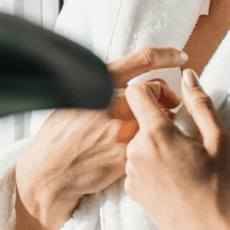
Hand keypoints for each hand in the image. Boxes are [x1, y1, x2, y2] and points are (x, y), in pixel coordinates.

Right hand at [14, 47, 184, 229]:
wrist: (48, 174)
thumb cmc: (59, 136)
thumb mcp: (74, 98)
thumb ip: (102, 86)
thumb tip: (129, 80)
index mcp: (100, 82)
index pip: (143, 59)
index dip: (167, 54)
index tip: (181, 56)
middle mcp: (113, 101)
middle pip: (156, 89)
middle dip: (166, 96)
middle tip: (170, 103)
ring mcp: (121, 128)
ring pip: (159, 117)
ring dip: (160, 122)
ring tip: (153, 130)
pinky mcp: (127, 154)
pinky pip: (151, 143)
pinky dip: (152, 145)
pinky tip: (145, 151)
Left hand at [124, 69, 229, 229]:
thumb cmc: (219, 185)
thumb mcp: (219, 138)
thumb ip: (200, 102)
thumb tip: (187, 76)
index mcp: (157, 134)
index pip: (136, 91)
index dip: (154, 88)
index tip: (173, 103)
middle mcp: (136, 152)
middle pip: (138, 116)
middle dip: (159, 117)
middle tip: (185, 133)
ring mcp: (131, 173)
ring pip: (138, 139)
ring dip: (155, 140)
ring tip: (182, 157)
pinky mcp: (132, 190)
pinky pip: (136, 162)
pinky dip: (151, 160)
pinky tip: (173, 174)